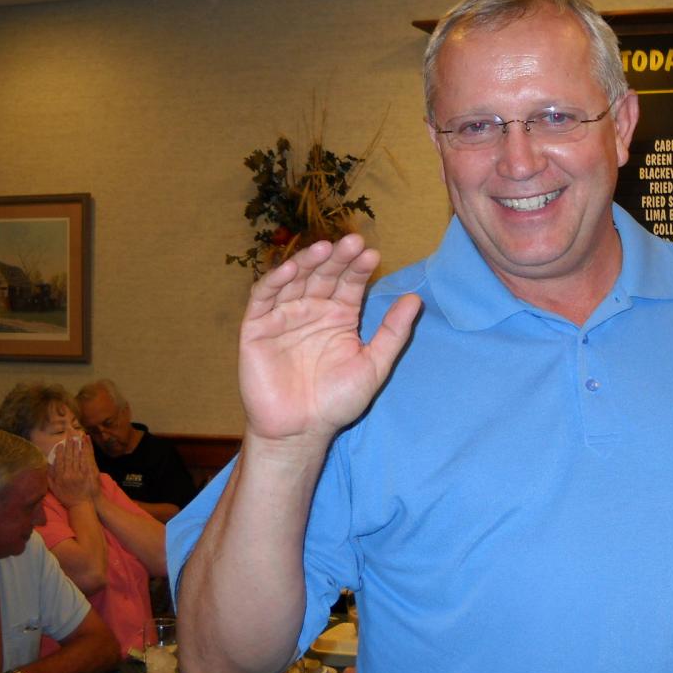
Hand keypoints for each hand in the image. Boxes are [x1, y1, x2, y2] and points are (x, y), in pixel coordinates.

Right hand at [47, 437, 97, 507]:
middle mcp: (69, 475)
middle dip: (69, 445)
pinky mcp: (87, 475)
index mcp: (60, 477)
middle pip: (69, 457)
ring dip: (77, 447)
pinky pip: (86, 462)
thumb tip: (46, 465)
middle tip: (69, 436)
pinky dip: (85, 454)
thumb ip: (49, 476)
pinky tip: (84, 447)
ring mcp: (79, 474)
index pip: (59, 462)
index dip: (60, 452)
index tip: (60, 444)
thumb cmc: (66, 496)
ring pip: (77, 458)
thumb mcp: (54, 488)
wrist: (80, 504)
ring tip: (76, 438)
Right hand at [238, 234, 420, 446]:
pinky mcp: (256, 327)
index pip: (350, 283)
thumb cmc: (337, 400)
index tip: (373, 255)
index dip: (359, 268)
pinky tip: (291, 268)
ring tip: (324, 248)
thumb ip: (393, 332)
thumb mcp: (373, 364)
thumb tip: (416, 298)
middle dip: (337, 258)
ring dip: (308, 262)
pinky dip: (275, 281)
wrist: (301, 430)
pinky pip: (264, 298)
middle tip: (352, 241)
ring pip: (295, 279)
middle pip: (324, 275)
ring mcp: (283, 316)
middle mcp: (312, 310)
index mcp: (340, 316)